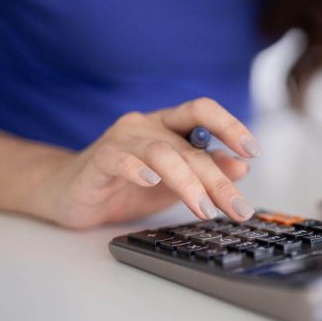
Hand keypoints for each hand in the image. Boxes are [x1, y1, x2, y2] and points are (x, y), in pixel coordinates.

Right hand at [37, 98, 260, 228]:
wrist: (69, 193)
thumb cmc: (125, 185)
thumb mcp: (174, 182)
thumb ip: (205, 171)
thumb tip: (242, 168)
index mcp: (168, 126)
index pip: (203, 111)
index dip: (230, 125)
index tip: (252, 151)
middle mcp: (147, 126)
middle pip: (190, 147)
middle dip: (219, 180)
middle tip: (238, 207)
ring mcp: (122, 139)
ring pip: (162, 154)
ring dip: (188, 182)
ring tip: (204, 208)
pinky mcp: (98, 159)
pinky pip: (119, 159)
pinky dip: (137, 169)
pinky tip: (150, 182)